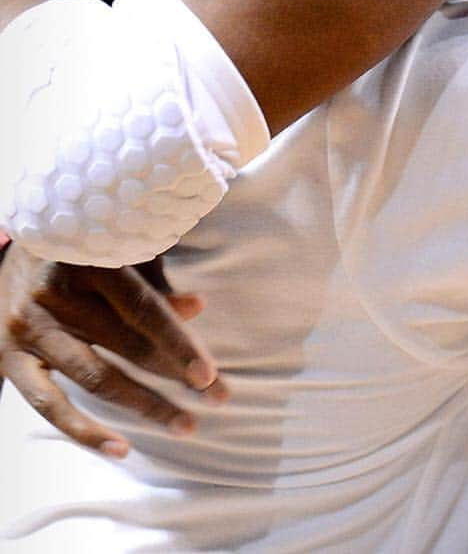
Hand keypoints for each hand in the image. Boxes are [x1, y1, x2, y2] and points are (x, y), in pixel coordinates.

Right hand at [0, 245, 226, 455]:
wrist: (6, 251)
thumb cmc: (79, 248)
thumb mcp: (117, 250)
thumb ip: (153, 280)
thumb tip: (197, 307)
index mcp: (90, 259)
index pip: (142, 308)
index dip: (177, 342)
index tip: (208, 374)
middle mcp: (56, 295)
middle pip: (126, 346)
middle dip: (176, 375)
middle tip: (219, 397)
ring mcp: (31, 329)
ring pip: (95, 378)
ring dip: (144, 405)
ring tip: (185, 425)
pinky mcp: (10, 358)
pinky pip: (48, 404)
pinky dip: (83, 431)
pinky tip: (120, 447)